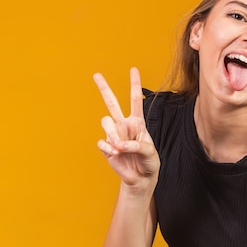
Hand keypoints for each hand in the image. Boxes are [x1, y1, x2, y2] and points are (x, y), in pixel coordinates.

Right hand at [93, 67, 159, 188]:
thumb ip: (136, 146)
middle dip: (104, 88)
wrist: (141, 177)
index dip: (134, 84)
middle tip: (96, 75)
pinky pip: (102, 142)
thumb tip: (119, 144)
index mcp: (137, 122)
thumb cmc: (149, 162)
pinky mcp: (106, 146)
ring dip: (113, 134)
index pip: (135, 100)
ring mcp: (114, 135)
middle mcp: (124, 125)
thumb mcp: (150, 152)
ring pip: (105, 122)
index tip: (133, 69)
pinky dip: (109, 148)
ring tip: (121, 148)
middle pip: (112, 103)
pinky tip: (116, 154)